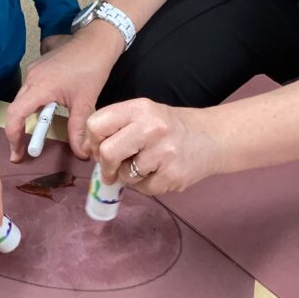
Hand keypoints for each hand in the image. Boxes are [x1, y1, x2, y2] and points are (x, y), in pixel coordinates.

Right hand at [6, 23, 121, 162]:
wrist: (97, 40)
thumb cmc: (91, 68)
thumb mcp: (85, 102)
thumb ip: (78, 129)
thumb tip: (80, 153)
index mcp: (39, 87)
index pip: (15, 115)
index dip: (12, 137)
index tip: (16, 154)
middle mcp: (31, 77)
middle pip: (16, 107)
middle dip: (18, 130)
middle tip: (24, 149)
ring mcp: (34, 69)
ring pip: (24, 97)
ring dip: (28, 115)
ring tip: (38, 130)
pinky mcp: (40, 65)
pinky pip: (31, 87)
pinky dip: (35, 102)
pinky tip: (48, 108)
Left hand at [84, 98, 220, 194]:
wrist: (212, 138)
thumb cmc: (169, 126)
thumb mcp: (143, 114)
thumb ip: (115, 126)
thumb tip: (85, 149)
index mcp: (139, 108)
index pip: (96, 124)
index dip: (92, 140)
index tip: (97, 147)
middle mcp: (151, 127)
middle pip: (107, 152)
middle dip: (104, 165)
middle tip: (110, 168)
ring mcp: (164, 153)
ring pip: (124, 175)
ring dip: (127, 176)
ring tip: (142, 165)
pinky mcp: (173, 176)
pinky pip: (143, 189)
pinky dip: (144, 185)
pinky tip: (157, 172)